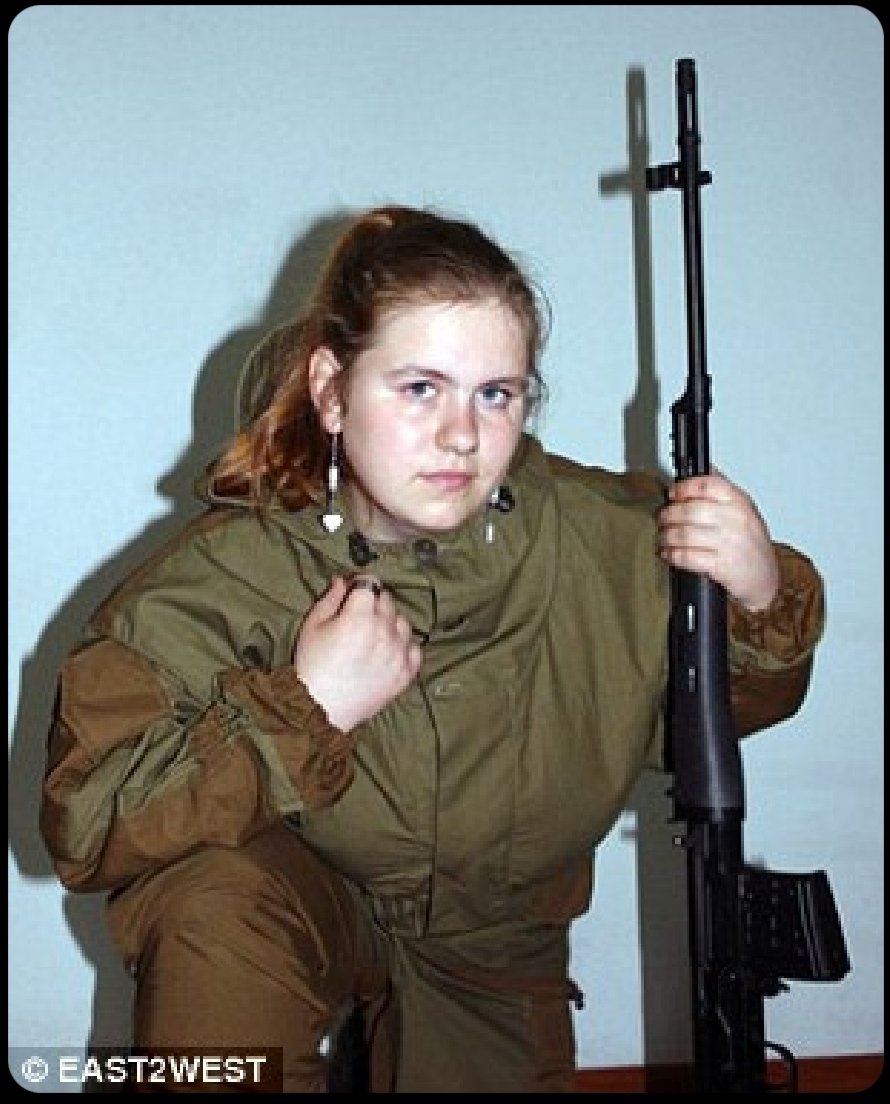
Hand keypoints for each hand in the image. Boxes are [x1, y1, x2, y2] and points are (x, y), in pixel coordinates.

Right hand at [294, 576, 422, 730]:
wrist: (321, 709)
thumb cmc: (312, 667)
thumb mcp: (312, 626)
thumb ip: (330, 599)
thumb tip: (342, 581)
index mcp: (360, 616)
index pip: (370, 583)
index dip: (360, 584)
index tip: (354, 591)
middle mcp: (384, 631)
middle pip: (387, 601)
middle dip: (373, 602)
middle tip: (359, 614)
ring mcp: (398, 653)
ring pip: (403, 622)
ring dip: (390, 622)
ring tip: (374, 634)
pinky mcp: (406, 673)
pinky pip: (415, 649)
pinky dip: (404, 646)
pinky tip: (389, 650)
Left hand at [657, 472, 779, 611]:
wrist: (765, 579)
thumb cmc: (752, 546)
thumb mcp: (744, 512)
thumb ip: (724, 491)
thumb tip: (705, 467)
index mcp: (740, 502)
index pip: (708, 484)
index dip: (684, 487)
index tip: (672, 493)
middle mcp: (736, 520)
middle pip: (691, 509)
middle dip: (669, 514)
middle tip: (662, 518)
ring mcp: (729, 543)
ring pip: (685, 533)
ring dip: (667, 535)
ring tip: (663, 537)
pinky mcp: (722, 566)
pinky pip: (688, 556)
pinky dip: (673, 554)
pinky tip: (669, 553)